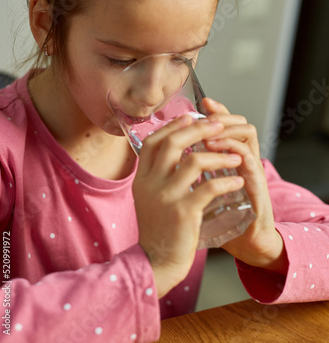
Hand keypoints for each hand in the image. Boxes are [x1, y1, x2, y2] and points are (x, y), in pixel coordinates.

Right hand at [133, 114, 244, 297]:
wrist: (156, 262)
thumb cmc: (159, 228)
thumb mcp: (150, 197)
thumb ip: (159, 174)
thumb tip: (177, 149)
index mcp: (141, 178)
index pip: (153, 141)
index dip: (172, 126)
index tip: (191, 117)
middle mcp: (150, 184)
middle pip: (173, 144)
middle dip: (199, 130)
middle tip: (218, 125)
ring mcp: (166, 198)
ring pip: (194, 161)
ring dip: (219, 155)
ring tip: (235, 156)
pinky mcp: (184, 213)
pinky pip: (209, 188)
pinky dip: (227, 180)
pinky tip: (237, 180)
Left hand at [202, 98, 287, 274]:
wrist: (245, 243)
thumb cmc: (221, 215)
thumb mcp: (202, 187)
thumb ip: (192, 170)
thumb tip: (166, 155)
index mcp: (230, 158)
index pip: (227, 124)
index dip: (217, 110)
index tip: (202, 103)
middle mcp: (243, 158)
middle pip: (239, 121)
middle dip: (221, 115)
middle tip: (205, 115)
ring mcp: (252, 170)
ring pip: (247, 134)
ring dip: (226, 129)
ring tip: (207, 132)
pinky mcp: (257, 186)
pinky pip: (250, 160)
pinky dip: (233, 150)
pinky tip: (217, 151)